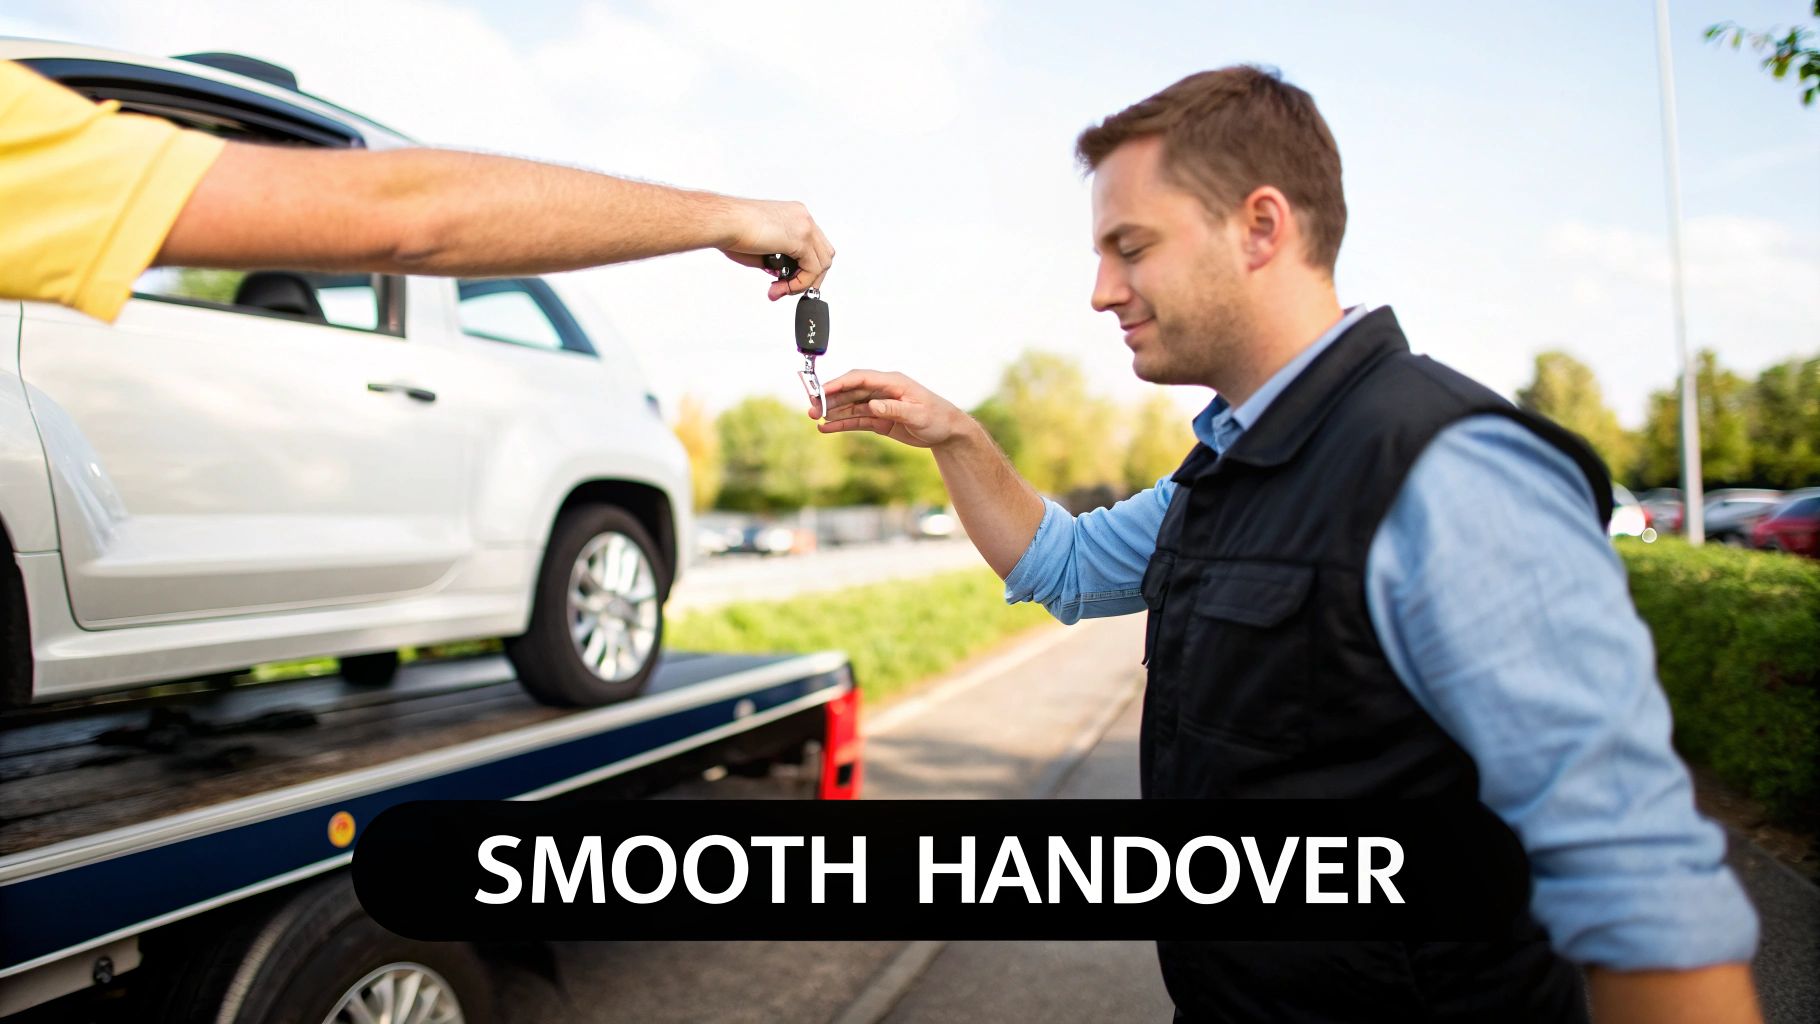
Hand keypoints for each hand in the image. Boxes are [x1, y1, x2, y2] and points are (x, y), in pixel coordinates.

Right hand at [719, 198, 834, 299]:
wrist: (723, 221)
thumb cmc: (731, 229)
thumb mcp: (761, 248)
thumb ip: (776, 260)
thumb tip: (781, 275)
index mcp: (794, 215)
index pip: (814, 245)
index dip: (805, 268)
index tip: (788, 281)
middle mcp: (802, 217)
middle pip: (824, 254)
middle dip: (809, 277)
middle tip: (789, 289)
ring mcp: (804, 226)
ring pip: (823, 263)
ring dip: (804, 282)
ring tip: (781, 290)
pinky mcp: (801, 238)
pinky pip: (813, 269)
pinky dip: (800, 283)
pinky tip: (782, 287)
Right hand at [814, 370, 969, 448]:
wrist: (948, 432)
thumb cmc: (938, 418)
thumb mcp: (918, 415)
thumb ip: (895, 409)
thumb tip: (873, 405)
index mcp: (893, 382)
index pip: (860, 379)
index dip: (839, 383)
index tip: (821, 390)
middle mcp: (883, 391)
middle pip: (850, 392)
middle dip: (830, 399)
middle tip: (812, 408)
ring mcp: (879, 405)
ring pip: (850, 406)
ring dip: (832, 412)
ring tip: (814, 419)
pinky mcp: (879, 419)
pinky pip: (856, 420)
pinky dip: (841, 423)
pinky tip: (826, 427)